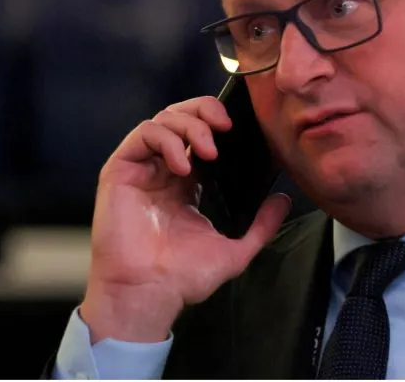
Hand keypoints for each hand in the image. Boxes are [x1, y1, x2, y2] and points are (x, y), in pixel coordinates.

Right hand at [80, 96, 291, 342]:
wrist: (149, 293)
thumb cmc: (183, 278)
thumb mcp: (235, 249)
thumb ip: (261, 225)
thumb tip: (284, 200)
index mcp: (187, 184)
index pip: (201, 135)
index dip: (218, 123)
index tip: (239, 131)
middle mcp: (163, 171)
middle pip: (181, 117)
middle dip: (205, 112)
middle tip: (226, 127)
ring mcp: (141, 169)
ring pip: (163, 120)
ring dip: (190, 126)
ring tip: (209, 151)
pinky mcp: (120, 171)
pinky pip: (143, 134)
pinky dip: (166, 139)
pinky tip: (183, 164)